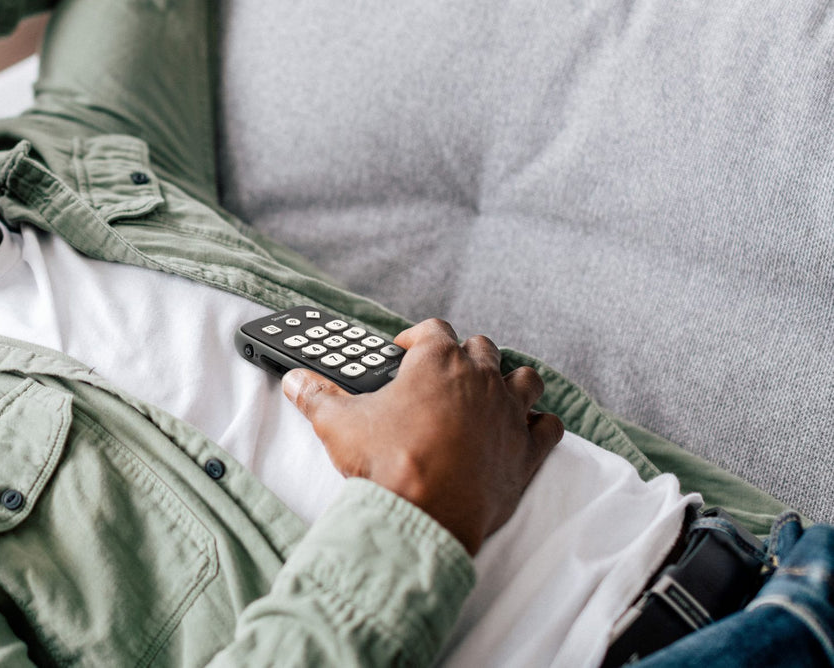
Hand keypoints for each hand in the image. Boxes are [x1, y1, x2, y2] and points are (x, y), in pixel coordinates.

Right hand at [283, 318, 562, 554]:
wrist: (425, 514)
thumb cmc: (387, 462)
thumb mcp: (338, 423)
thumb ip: (316, 396)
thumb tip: (295, 382)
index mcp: (438, 362)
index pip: (435, 329)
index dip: (419, 337)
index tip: (405, 351)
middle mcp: (479, 380)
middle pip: (481, 349)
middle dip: (463, 356)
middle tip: (442, 376)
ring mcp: (509, 415)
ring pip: (525, 379)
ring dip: (510, 381)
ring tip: (491, 393)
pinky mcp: (527, 452)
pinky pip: (549, 426)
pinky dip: (540, 425)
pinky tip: (526, 430)